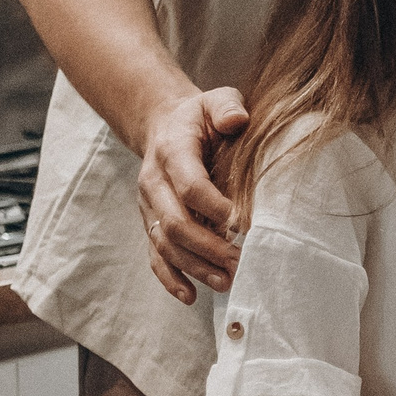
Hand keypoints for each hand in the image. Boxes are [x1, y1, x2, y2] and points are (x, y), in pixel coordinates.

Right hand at [137, 87, 247, 303]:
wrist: (166, 125)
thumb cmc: (200, 116)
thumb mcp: (215, 99)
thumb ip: (227, 106)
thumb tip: (237, 120)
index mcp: (172, 152)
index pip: (190, 185)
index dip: (215, 206)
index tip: (244, 223)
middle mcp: (154, 183)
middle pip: (175, 223)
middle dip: (208, 247)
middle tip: (241, 263)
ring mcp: (150, 207)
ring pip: (166, 245)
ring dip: (195, 267)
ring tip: (226, 283)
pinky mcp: (152, 223)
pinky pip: (155, 255)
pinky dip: (170, 278)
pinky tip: (190, 296)